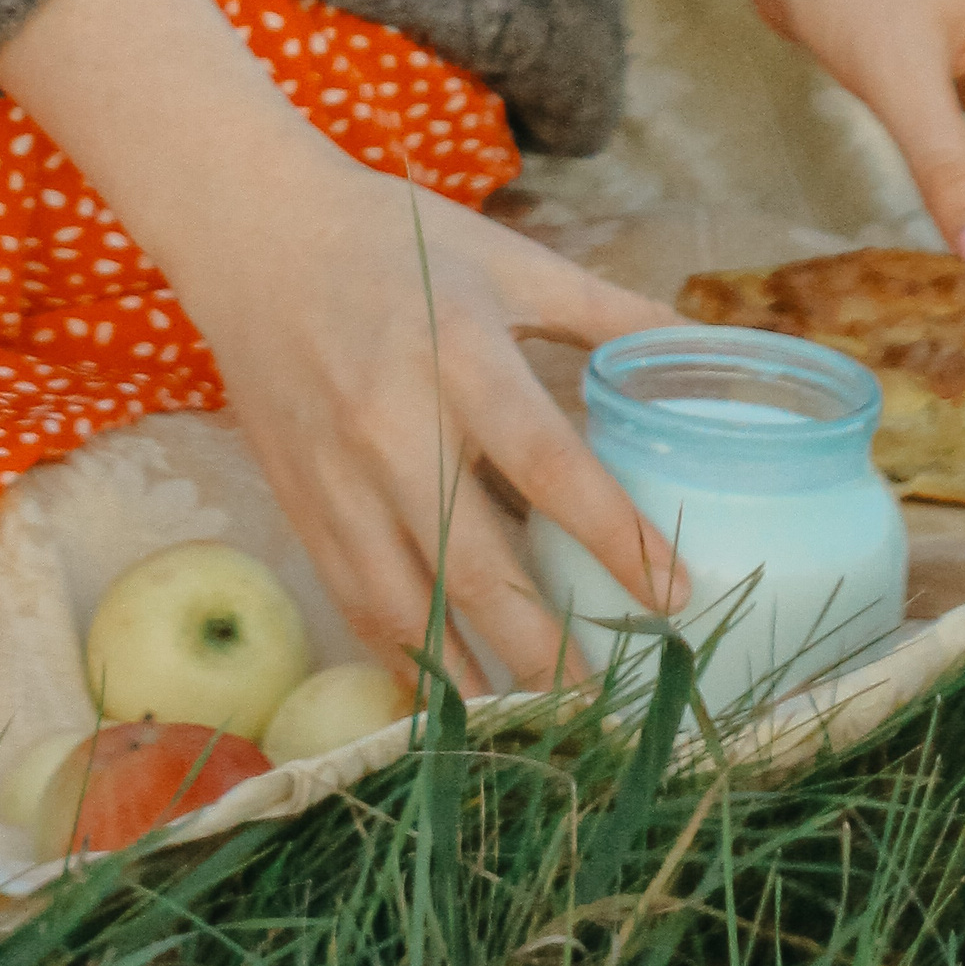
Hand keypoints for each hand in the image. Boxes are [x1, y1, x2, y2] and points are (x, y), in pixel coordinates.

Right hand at [0, 0, 687, 694]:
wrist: (249, 233)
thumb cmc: (392, 239)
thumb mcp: (511, 259)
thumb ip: (611, 311)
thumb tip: (716, 345)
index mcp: (460, 352)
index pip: (545, 461)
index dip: (611, 533)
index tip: (672, 593)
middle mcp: (392, 425)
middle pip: (473, 564)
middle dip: (542, 649)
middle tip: (609, 710)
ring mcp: (337, 476)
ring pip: (406, 606)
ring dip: (472, 680)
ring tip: (537, 732)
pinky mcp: (299, 506)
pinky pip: (356, 603)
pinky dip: (407, 661)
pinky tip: (454, 703)